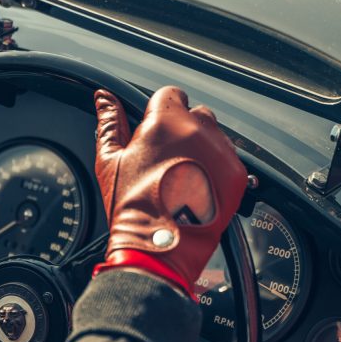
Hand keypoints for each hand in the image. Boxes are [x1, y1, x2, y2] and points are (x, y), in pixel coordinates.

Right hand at [94, 86, 246, 289]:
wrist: (160, 247)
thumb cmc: (132, 207)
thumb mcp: (110, 161)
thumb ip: (109, 123)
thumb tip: (104, 100)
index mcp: (164, 120)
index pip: (169, 94)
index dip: (160, 111)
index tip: (155, 131)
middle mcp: (198, 129)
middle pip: (195, 114)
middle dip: (182, 130)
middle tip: (166, 159)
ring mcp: (220, 151)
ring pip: (215, 136)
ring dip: (201, 148)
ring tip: (182, 177)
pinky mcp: (236, 174)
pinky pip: (229, 160)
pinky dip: (216, 170)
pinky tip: (197, 188)